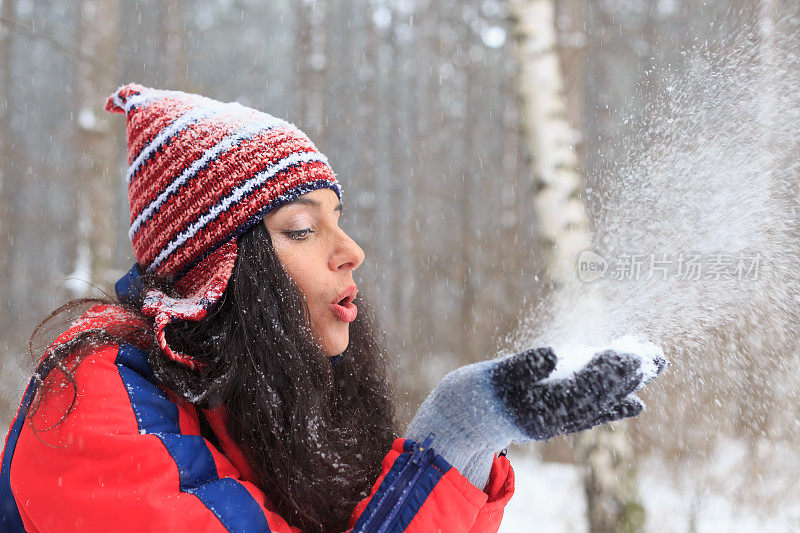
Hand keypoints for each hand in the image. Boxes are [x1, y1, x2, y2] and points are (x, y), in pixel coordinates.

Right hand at [403, 342, 667, 488]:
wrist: (466, 416)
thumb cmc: (479, 392)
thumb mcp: (497, 374)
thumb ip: (524, 365)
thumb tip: (551, 354)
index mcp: (544, 407)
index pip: (585, 388)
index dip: (609, 371)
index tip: (632, 354)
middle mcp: (557, 419)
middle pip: (600, 396)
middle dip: (629, 375)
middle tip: (657, 356)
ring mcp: (560, 421)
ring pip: (601, 403)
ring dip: (629, 385)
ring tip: (654, 364)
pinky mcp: (560, 420)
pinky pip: (592, 416)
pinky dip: (615, 408)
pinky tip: (638, 401)